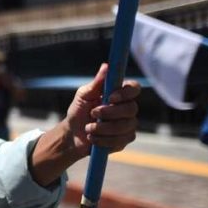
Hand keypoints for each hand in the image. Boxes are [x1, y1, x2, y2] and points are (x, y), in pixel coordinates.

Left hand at [29, 64, 139, 185]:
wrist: (72, 134)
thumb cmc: (79, 111)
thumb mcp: (83, 95)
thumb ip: (96, 83)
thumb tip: (106, 66)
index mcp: (119, 94)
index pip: (134, 88)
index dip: (126, 93)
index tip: (111, 98)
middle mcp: (127, 108)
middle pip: (131, 109)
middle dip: (110, 113)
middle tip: (92, 113)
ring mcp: (128, 125)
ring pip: (126, 126)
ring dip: (103, 128)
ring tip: (89, 128)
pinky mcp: (124, 140)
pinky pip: (120, 140)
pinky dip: (103, 140)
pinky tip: (93, 138)